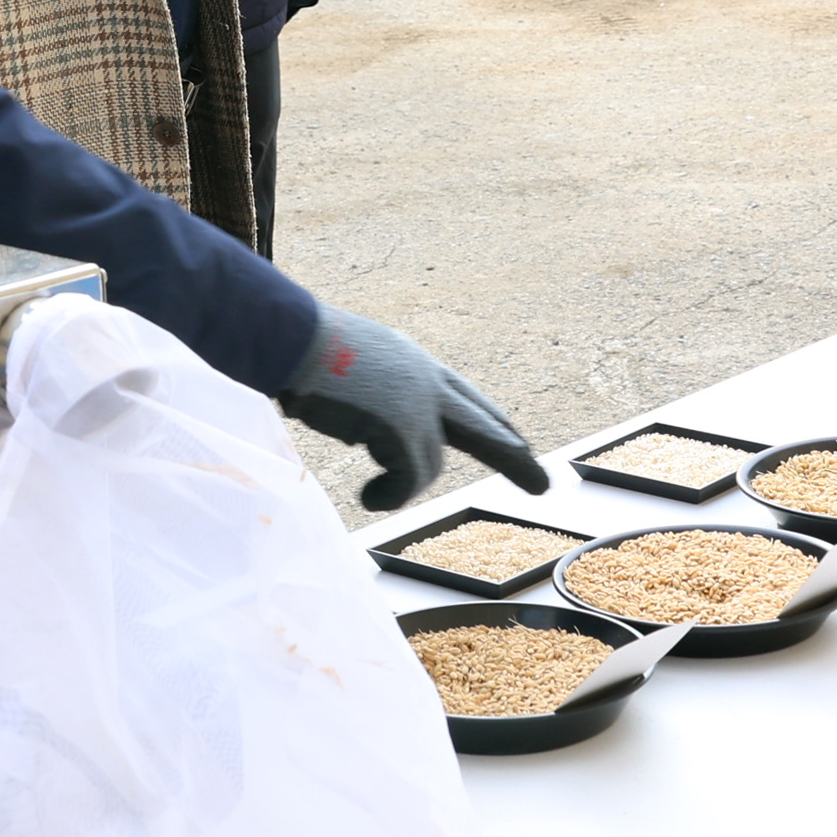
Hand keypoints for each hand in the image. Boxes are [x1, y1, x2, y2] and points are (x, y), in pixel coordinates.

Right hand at [279, 305, 548, 512]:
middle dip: (514, 458)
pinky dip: (390, 495)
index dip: (492, 420)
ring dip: (404, 484)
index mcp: (416, 364)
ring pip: (432, 463)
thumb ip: (377, 391)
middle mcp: (426, 382)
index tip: (515, 437)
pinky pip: (410, 480)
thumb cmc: (307, 349)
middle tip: (542, 485)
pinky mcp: (403, 428)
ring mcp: (418, 404)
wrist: (294, 340)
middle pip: (485, 425)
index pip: (467, 397)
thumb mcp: (356, 364)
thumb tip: (372, 427)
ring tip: (374, 493)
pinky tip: (369, 497)